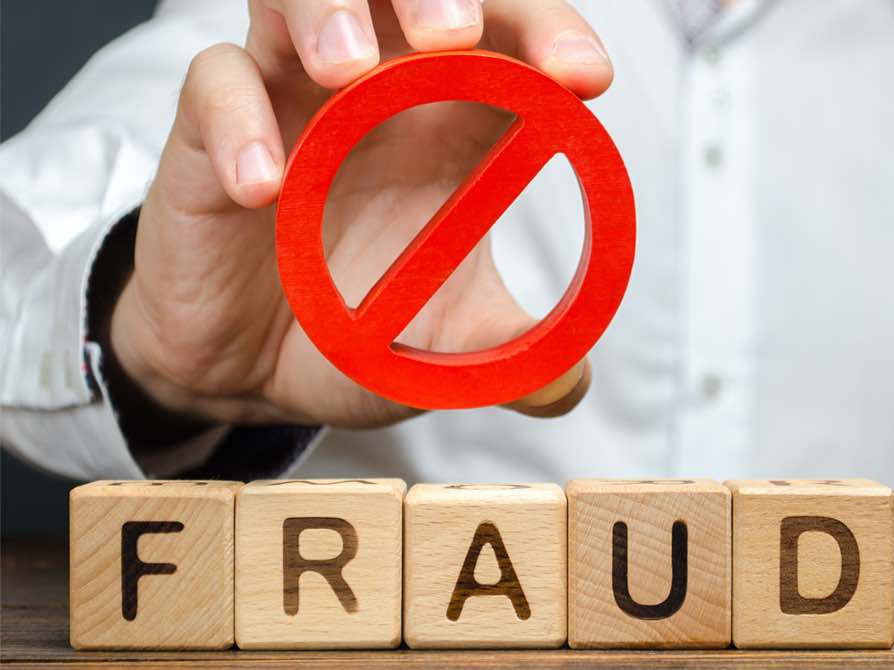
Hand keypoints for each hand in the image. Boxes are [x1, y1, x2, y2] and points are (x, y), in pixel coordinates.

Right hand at [110, 0, 612, 428]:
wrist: (247, 373)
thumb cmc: (352, 330)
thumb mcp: (440, 348)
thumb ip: (508, 355)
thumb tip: (568, 385)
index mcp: (455, 124)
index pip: (512, 45)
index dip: (549, 38)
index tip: (587, 78)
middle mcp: (378, 92)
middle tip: (459, 38)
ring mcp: (292, 98)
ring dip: (330, 13)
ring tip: (349, 71)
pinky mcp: (211, 129)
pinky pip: (216, 85)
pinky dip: (239, 123)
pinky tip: (264, 188)